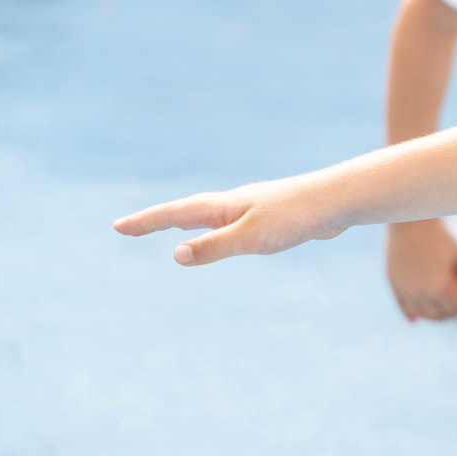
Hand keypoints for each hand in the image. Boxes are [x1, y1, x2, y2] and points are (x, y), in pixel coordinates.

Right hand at [114, 175, 346, 265]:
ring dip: (185, 220)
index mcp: (224, 207)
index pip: (175, 214)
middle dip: (156, 220)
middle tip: (128, 227)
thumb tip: (175, 254)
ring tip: (168, 224)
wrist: (339, 202)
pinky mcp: (272, 217)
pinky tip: (226, 232)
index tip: (117, 227)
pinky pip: (232, 223)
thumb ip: (214, 247)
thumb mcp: (250, 238)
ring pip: (210, 215)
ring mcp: (252, 208)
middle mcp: (234, 204)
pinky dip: (214, 228)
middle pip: (186, 211)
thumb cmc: (296, 217)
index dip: (146, 222)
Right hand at [386, 217, 456, 321]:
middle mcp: (420, 292)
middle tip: (456, 308)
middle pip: (438, 314)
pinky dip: (409, 313)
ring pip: (419, 313)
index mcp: (440, 286)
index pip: (456, 308)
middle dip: (450, 314)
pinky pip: (402, 305)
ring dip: (431, 316)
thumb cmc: (440, 237)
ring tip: (440, 315)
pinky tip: (414, 320)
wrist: (410, 222)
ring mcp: (404, 289)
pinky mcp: (393, 283)